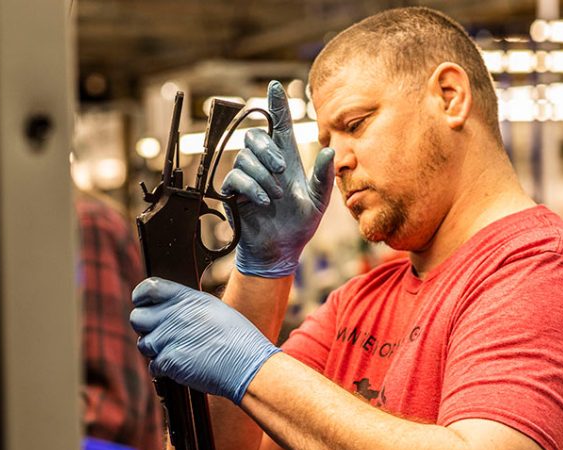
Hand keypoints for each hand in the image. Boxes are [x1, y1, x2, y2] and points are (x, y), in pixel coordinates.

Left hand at [130, 278, 279, 403]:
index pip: (147, 289)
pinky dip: (164, 369)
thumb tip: (170, 310)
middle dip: (146, 328)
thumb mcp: (213, 309)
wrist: (247, 364)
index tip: (143, 305)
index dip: (140, 298)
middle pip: (136, 318)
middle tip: (161, 334)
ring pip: (143, 344)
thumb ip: (187, 306)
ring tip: (176, 351)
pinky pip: (154, 366)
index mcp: (186, 298)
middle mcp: (174, 315)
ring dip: (155, 350)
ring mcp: (169, 339)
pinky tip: (181, 366)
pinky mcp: (169, 362)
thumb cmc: (238, 338)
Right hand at [221, 80, 334, 277]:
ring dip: (263, 176)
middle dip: (267, 149)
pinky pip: (235, 177)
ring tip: (276, 196)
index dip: (276, 105)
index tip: (275, 86)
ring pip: (245, 157)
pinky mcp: (233, 192)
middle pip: (255, 136)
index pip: (279, 125)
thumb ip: (324, 177)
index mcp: (286, 159)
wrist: (280, 250)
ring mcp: (247, 176)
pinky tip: (265, 201)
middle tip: (281, 169)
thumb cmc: (299, 225)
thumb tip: (329, 153)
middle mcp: (265, 164)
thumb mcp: (318, 202)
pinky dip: (252, 187)